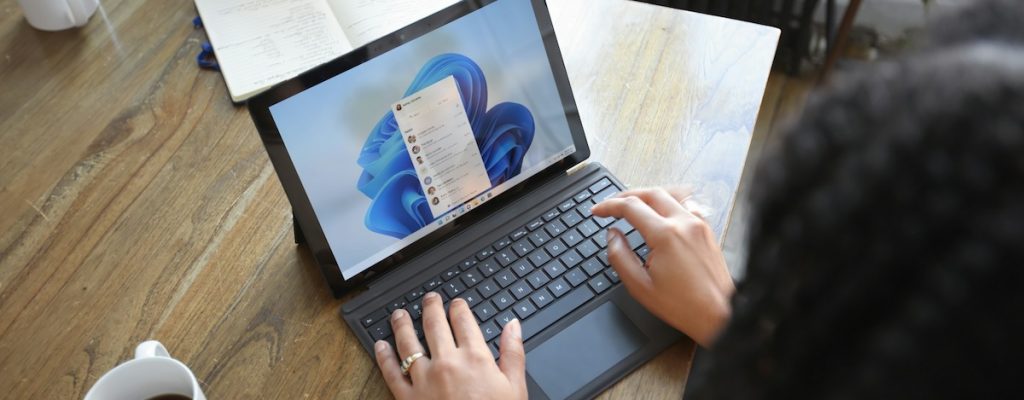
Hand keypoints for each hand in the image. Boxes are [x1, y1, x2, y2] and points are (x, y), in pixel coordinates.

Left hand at [375, 292, 526, 399]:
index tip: (456, 303)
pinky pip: (391, 372)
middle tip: (429, 298)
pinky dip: (384, 356)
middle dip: (430, 307)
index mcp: (475, 358)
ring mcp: (425, 379)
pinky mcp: (408, 398)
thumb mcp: (515, 387)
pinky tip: (381, 345)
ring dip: (402, 324)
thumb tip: (513, 326)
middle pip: (434, 324)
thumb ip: (513, 353)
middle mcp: (447, 363)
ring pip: (408, 343)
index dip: (458, 307)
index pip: (463, 321)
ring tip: (399, 314)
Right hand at [591, 187, 733, 346]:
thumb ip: (620, 257)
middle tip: (611, 205)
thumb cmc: (683, 305)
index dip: (609, 206)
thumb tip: (612, 236)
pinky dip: (669, 203)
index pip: (631, 207)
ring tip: (634, 204)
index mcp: (665, 235)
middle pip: (650, 193)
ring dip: (648, 196)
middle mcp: (684, 223)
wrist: (719, 314)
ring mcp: (699, 225)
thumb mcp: (640, 286)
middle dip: (626, 195)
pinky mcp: (707, 231)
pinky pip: (686, 205)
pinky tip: (663, 212)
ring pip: (670, 195)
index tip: (598, 211)